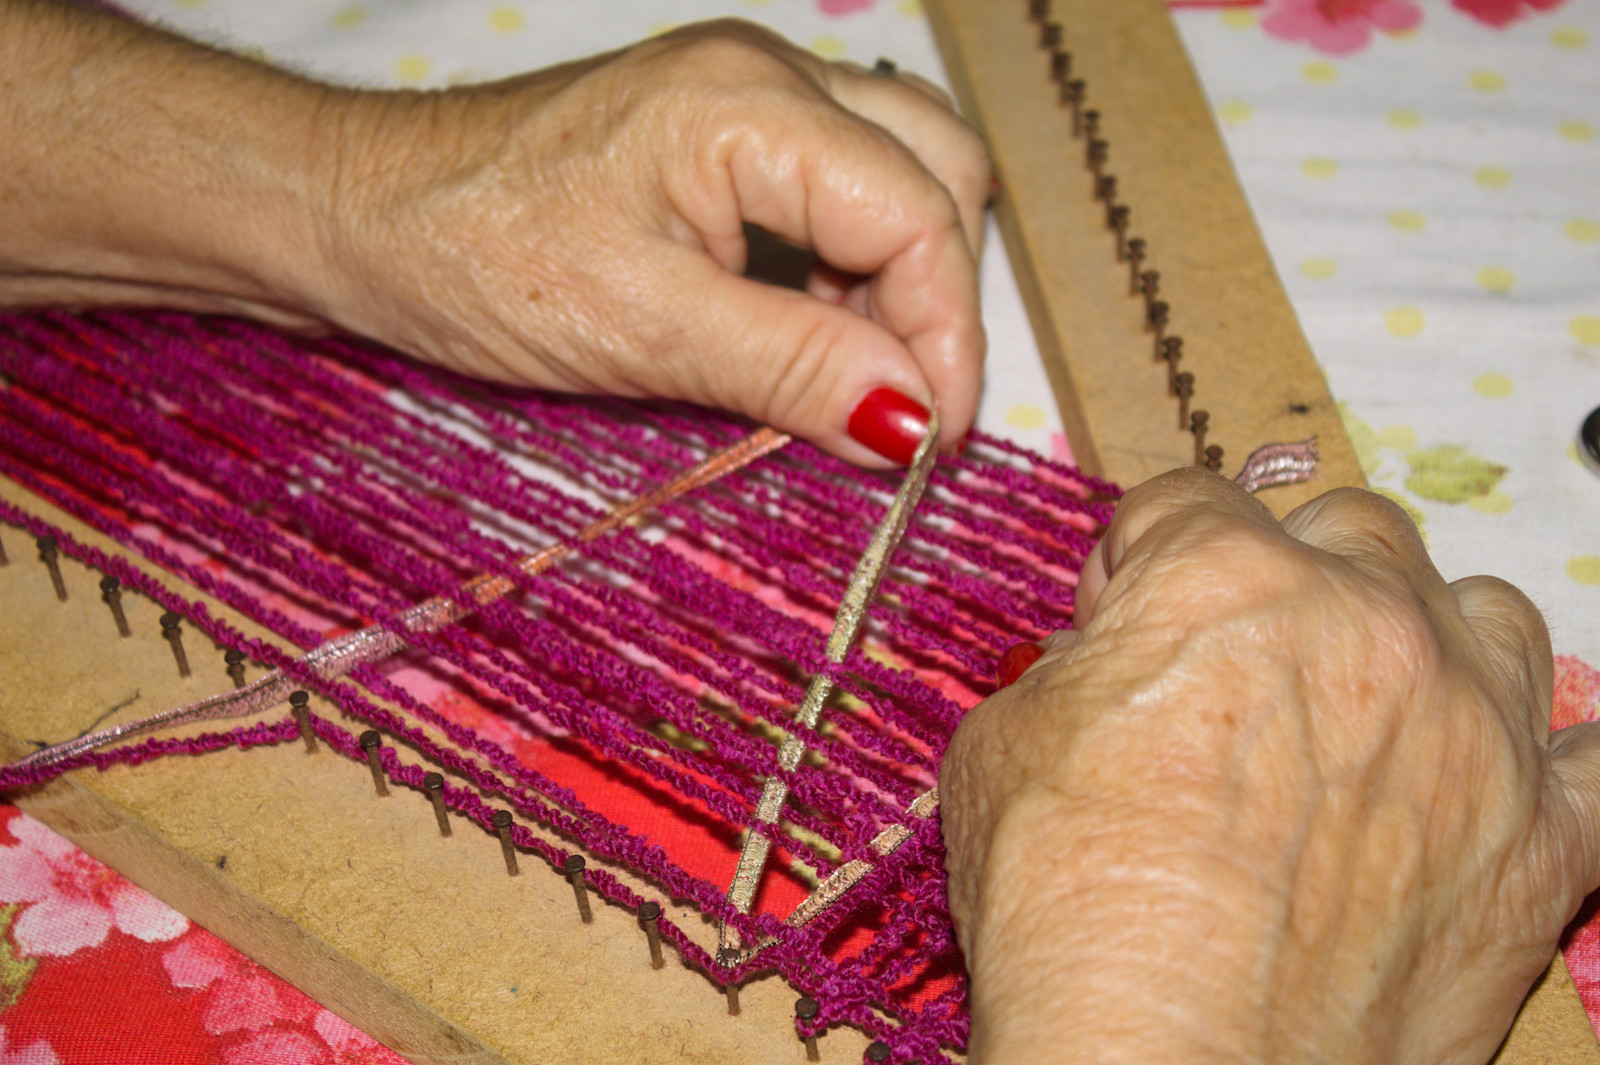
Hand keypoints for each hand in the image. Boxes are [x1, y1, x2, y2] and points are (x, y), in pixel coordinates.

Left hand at [314, 21, 988, 465]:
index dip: (946, 333)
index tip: (929, 443)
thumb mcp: (644, 331)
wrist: (360, 215)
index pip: (919, 212)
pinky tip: (803, 333)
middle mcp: (765, 74)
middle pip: (934, 168)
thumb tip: (913, 423)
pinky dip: (844, 268)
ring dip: (893, 283)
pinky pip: (830, 189)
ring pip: (892, 174)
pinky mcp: (716, 131)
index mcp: (751, 105)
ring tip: (845, 377)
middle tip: (904, 404)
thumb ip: (793, 367)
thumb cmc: (475, 258)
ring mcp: (742, 95)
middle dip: (938, 293)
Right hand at [941, 468, 1599, 1064]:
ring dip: (1423, 638)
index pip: (1187, 504)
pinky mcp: (1542, 841)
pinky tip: (1494, 774)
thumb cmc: (1064, 915)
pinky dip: (1544, 754)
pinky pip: (1596, 754)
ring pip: (1484, 609)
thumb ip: (1070, 672)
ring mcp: (1471, 726)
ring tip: (1369, 710)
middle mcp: (1365, 620)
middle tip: (1239, 668)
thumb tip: (1105, 668)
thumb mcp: (999, 751)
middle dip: (1288, 577)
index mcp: (1222, 578)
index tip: (1123, 623)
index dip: (1139, 562)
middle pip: (1350, 527)